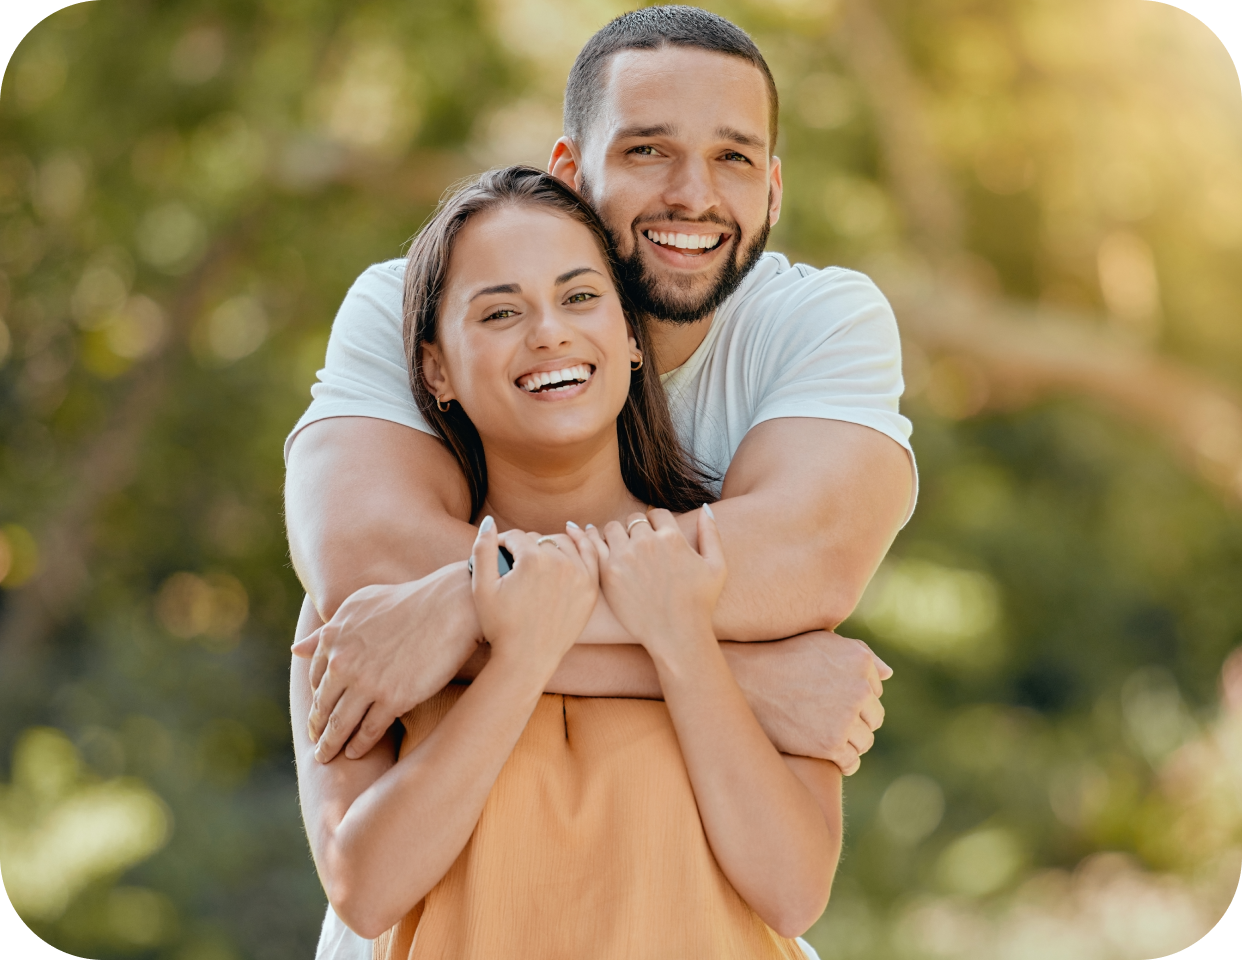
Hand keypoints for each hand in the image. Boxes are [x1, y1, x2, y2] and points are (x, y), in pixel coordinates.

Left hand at [295, 563, 479, 762]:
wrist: (451, 606)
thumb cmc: (410, 601)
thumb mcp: (361, 605)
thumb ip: (328, 631)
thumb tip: (296, 649)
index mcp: (334, 637)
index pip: (316, 678)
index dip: (317, 698)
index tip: (321, 712)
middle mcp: (343, 661)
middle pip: (323, 705)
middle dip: (317, 728)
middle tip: (317, 745)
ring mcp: (367, 682)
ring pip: (341, 724)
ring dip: (331, 744)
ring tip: (328, 757)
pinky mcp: (393, 698)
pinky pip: (369, 730)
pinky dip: (359, 745)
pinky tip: (354, 753)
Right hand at [471, 517, 598, 673]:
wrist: (527, 659)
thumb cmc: (501, 626)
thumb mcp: (483, 588)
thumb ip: (482, 549)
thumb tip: (489, 521)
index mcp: (532, 560)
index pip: (517, 537)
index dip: (504, 543)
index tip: (499, 552)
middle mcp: (560, 563)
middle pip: (540, 540)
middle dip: (526, 546)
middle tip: (517, 560)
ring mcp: (579, 575)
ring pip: (564, 543)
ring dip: (551, 544)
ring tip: (539, 552)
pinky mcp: (590, 588)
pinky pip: (590, 554)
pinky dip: (583, 542)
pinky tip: (573, 534)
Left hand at [573, 508, 725, 659]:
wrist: (676, 634)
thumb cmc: (699, 603)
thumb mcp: (716, 567)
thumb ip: (711, 534)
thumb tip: (704, 508)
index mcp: (672, 537)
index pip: (657, 513)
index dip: (657, 523)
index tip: (655, 536)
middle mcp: (647, 542)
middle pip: (634, 519)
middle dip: (636, 529)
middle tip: (638, 546)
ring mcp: (625, 556)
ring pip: (612, 528)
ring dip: (617, 535)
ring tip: (621, 550)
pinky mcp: (608, 572)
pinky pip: (594, 545)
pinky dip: (595, 542)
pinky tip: (598, 547)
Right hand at [727, 631, 891, 774]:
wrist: (745, 680)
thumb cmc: (780, 657)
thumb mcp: (821, 642)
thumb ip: (858, 653)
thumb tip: (889, 673)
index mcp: (859, 659)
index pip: (874, 690)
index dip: (853, 697)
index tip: (829, 700)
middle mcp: (859, 687)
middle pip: (874, 717)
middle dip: (855, 722)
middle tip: (827, 722)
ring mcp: (846, 717)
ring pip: (865, 741)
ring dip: (849, 743)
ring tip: (824, 738)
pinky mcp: (831, 744)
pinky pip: (851, 761)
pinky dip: (843, 763)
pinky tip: (827, 757)